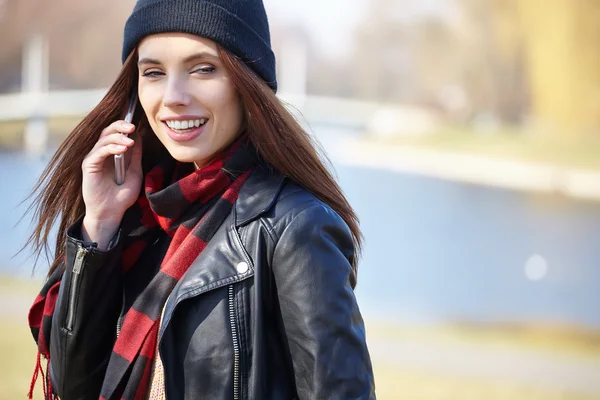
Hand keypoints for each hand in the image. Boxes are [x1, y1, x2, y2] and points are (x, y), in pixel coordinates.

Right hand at [81, 120, 142, 248]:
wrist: (111, 212)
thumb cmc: (122, 195)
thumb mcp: (135, 172)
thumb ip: (135, 156)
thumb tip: (139, 137)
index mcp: (112, 153)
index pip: (116, 133)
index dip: (125, 126)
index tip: (137, 125)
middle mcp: (102, 153)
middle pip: (107, 131)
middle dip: (120, 126)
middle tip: (132, 126)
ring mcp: (94, 158)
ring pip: (103, 139)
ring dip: (118, 137)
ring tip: (130, 141)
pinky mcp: (89, 165)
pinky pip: (99, 152)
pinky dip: (111, 148)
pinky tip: (123, 148)